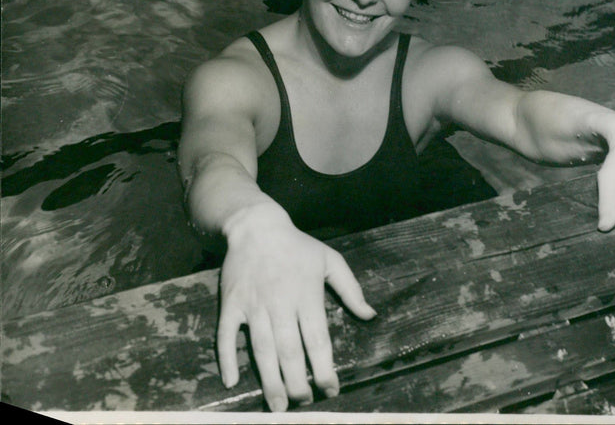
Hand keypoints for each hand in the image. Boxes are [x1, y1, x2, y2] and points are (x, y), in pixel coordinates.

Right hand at [216, 203, 375, 411]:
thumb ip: (351, 289)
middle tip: (303, 403)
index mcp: (307, 295)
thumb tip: (370, 315)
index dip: (325, 368)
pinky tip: (232, 381)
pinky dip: (227, 358)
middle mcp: (280, 303)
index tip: (331, 390)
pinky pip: (226, 335)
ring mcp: (253, 305)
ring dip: (269, 380)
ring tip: (277, 406)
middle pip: (290, 351)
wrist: (256, 226)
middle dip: (298, 382)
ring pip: (261, 349)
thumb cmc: (297, 246)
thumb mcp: (330, 260)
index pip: (318, 339)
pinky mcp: (231, 303)